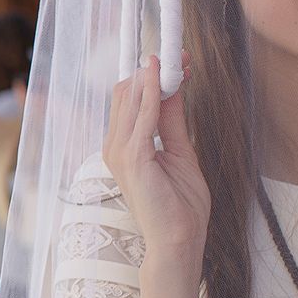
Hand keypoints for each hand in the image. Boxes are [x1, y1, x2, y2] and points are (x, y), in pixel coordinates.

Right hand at [102, 54, 208, 263]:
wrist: (178, 242)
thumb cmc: (180, 207)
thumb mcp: (180, 153)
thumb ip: (172, 122)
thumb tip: (173, 90)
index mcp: (122, 147)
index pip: (130, 100)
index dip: (151, 77)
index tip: (178, 62)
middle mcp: (114, 146)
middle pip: (127, 93)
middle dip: (154, 71)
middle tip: (182, 56)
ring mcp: (119, 152)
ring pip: (131, 98)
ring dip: (156, 76)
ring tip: (179, 59)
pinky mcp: (132, 158)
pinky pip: (142, 116)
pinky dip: (153, 92)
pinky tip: (164, 76)